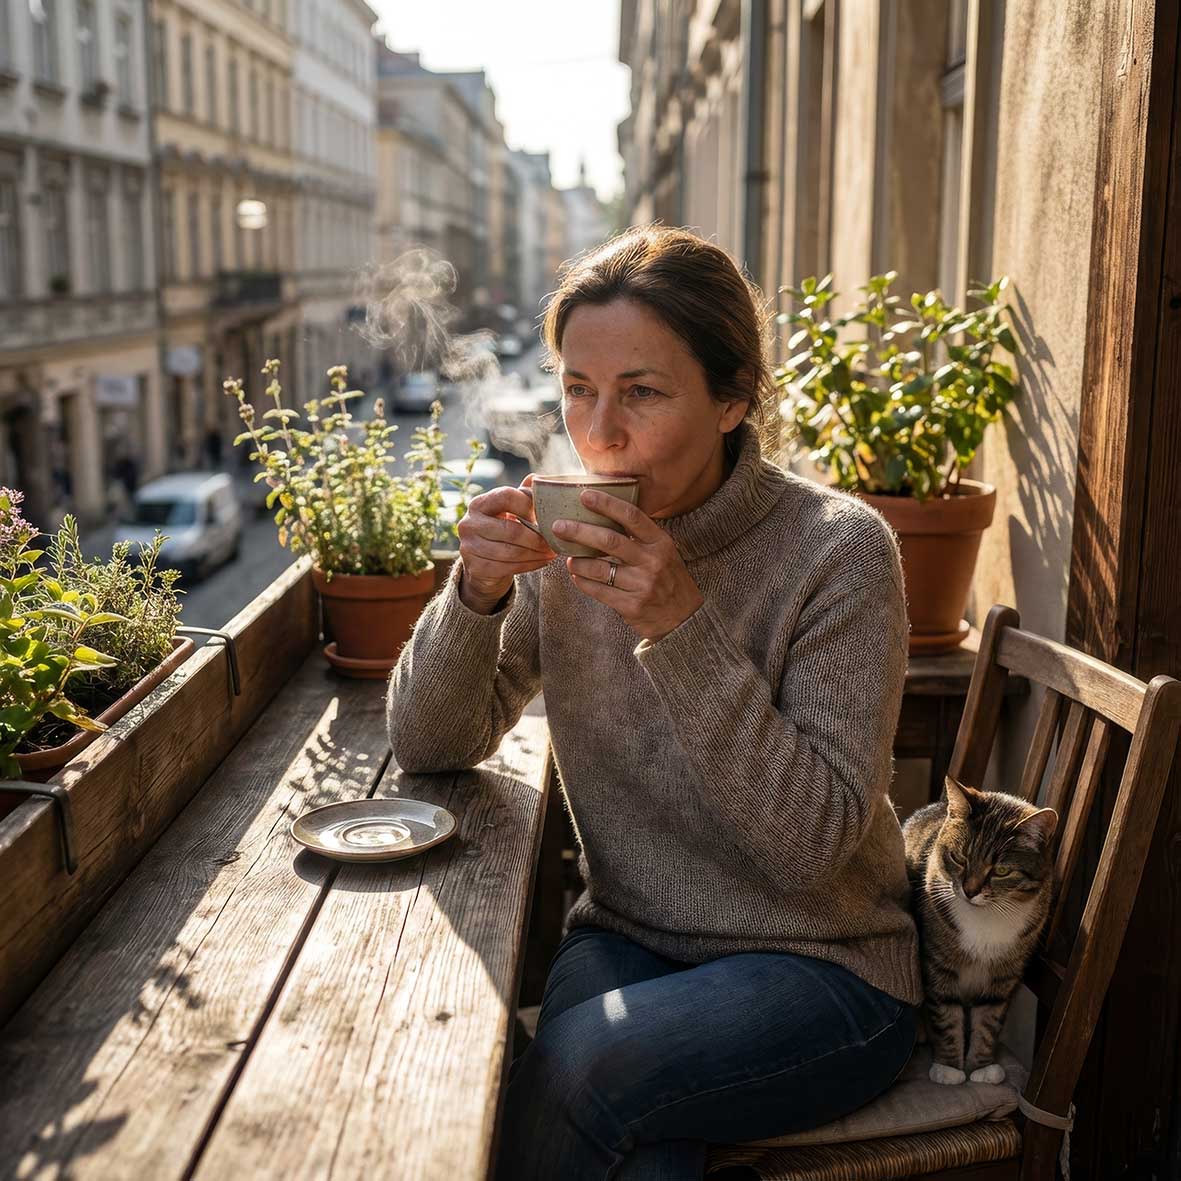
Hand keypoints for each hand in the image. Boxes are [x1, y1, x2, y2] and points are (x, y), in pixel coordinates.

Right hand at [456, 475, 554, 612]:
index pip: (506, 497)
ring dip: (536, 553)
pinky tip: (542, 562)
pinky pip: (508, 568)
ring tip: (552, 552)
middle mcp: (469, 523)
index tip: (544, 515)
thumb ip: (522, 495)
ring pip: (512, 552)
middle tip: (554, 541)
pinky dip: (530, 565)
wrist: (482, 563)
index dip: (528, 505)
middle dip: (537, 538)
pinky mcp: (475, 567)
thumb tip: (537, 478)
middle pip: (511, 530)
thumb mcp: (510, 511)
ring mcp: (469, 547)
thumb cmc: (502, 531)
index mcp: (479, 503)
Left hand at [555, 489, 703, 641]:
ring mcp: (642, 585)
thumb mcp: (664, 553)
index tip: (585, 495)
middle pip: (610, 541)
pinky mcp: (632, 606)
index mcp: (660, 543)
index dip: (607, 504)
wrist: (685, 619)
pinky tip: (576, 576)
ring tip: (567, 557)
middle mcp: (652, 562)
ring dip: (578, 562)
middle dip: (580, 531)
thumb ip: (640, 537)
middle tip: (559, 526)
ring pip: (600, 568)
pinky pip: (599, 591)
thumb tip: (604, 515)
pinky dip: (583, 582)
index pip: (632, 516)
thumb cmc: (668, 579)